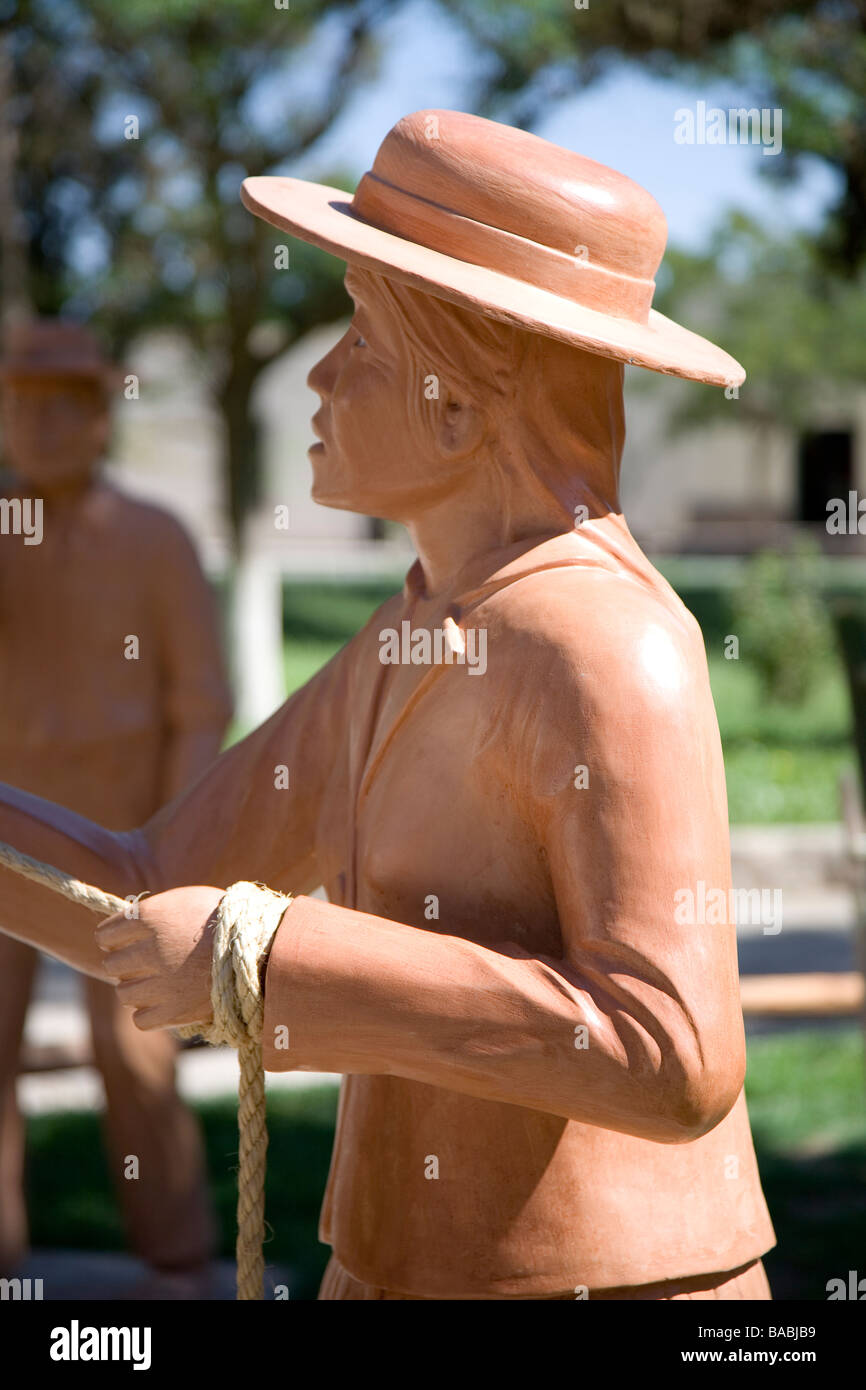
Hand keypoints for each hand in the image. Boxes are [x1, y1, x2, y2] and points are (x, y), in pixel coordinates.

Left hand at [95, 885, 223, 1030]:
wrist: (263, 949)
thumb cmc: (226, 918)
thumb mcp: (189, 899)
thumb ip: (155, 910)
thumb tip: (127, 921)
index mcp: (153, 917)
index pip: (107, 932)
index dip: (113, 937)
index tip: (120, 941)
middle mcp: (151, 950)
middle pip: (112, 964)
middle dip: (124, 963)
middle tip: (142, 962)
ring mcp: (161, 983)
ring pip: (124, 992)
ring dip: (137, 988)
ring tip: (157, 982)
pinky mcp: (174, 1012)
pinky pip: (140, 1018)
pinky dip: (150, 1012)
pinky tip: (165, 1001)